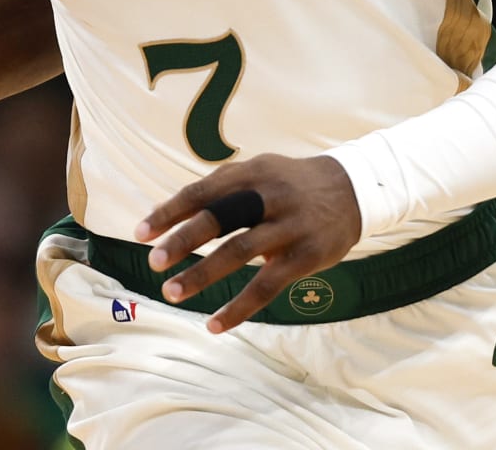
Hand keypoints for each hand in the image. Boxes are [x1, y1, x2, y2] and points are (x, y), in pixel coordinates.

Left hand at [133, 152, 361, 332]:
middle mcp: (270, 195)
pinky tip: (214, 324)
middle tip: (153, 262)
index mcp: (252, 172)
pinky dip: (239, 307)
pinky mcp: (306, 256)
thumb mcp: (259, 171)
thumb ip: (218, 189)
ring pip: (240, 252)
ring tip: (172, 292)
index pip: (202, 191)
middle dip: (183, 240)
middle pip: (220, 217)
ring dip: (202, 274)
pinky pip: (267, 286)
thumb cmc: (290, 184)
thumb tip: (166, 213)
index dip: (170, 211)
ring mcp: (290, 226)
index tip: (140, 232)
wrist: (354, 190)